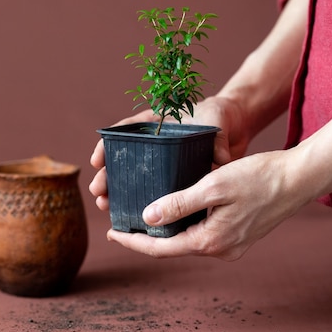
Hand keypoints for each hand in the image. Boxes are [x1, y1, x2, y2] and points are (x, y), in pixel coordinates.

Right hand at [89, 96, 248, 212]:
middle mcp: (152, 144)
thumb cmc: (219, 116)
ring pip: (132, 177)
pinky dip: (139, 202)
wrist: (233, 126)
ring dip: (116, 191)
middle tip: (97, 191)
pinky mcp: (172, 179)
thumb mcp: (216, 121)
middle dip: (107, 176)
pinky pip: (151, 191)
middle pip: (122, 159)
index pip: (125, 131)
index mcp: (156, 124)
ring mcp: (160, 163)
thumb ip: (217, 138)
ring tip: (104, 205)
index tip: (97, 161)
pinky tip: (127, 215)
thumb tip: (221, 160)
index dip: (107, 146)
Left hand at [107, 149, 311, 260]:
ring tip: (138, 215)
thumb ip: (178, 203)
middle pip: (171, 246)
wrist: (297, 178)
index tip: (110, 232)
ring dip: (163, 228)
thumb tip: (147, 217)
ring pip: (185, 239)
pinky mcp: (236, 235)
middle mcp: (219, 250)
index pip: (160, 248)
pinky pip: (200, 232)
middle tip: (119, 221)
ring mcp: (229, 244)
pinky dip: (181, 223)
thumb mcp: (212, 187)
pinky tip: (170, 210)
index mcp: (210, 241)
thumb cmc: (257, 177)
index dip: (132, 241)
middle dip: (144, 235)